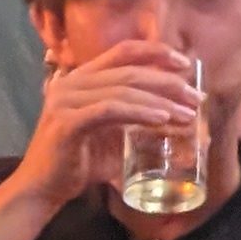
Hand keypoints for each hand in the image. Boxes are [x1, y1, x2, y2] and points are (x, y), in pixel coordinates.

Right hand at [16, 41, 205, 207]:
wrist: (44, 188)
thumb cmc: (80, 163)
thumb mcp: (114, 137)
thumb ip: (139, 123)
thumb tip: (183, 121)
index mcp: (81, 78)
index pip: (122, 52)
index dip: (155, 52)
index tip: (185, 64)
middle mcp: (71, 83)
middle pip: (129, 71)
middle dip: (168, 83)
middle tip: (197, 98)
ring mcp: (66, 100)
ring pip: (123, 90)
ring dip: (160, 100)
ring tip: (187, 114)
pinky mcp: (67, 122)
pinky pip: (110, 110)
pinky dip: (139, 112)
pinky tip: (161, 118)